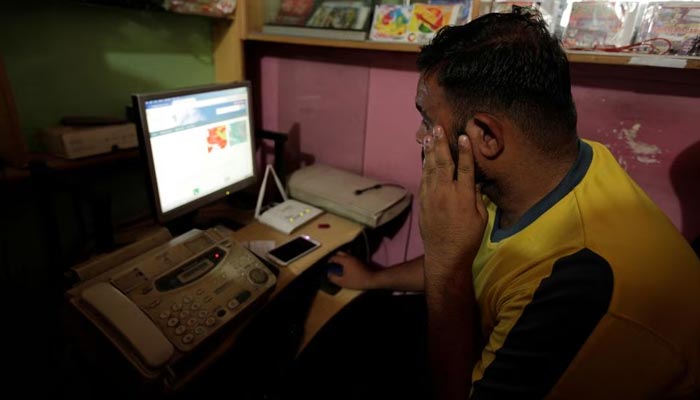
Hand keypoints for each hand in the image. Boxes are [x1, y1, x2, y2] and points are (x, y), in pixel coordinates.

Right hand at [326, 252, 377, 289]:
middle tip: (333, 265)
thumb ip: (334, 278)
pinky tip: (346, 267)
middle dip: (335, 257)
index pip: (334, 257)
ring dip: (341, 258)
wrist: (372, 279)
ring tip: (339, 266)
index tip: (327, 266)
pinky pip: (350, 257)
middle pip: (340, 253)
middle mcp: (350, 256)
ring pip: (346, 254)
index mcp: (345, 260)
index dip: (329, 261)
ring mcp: (356, 257)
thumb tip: (329, 275)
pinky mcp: (359, 260)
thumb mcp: (343, 282)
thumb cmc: (356, 280)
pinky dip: (346, 260)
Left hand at [419, 126, 487, 277]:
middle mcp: (446, 193)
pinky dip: (424, 166)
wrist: (445, 256)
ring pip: (430, 168)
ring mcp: (431, 196)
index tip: (463, 135)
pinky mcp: (423, 202)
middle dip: (441, 143)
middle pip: (443, 162)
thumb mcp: (481, 218)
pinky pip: (424, 179)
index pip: (466, 168)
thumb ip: (477, 197)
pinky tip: (425, 156)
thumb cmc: (468, 239)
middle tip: (437, 127)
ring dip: (430, 150)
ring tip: (429, 135)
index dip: (465, 151)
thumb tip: (475, 181)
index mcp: (464, 196)